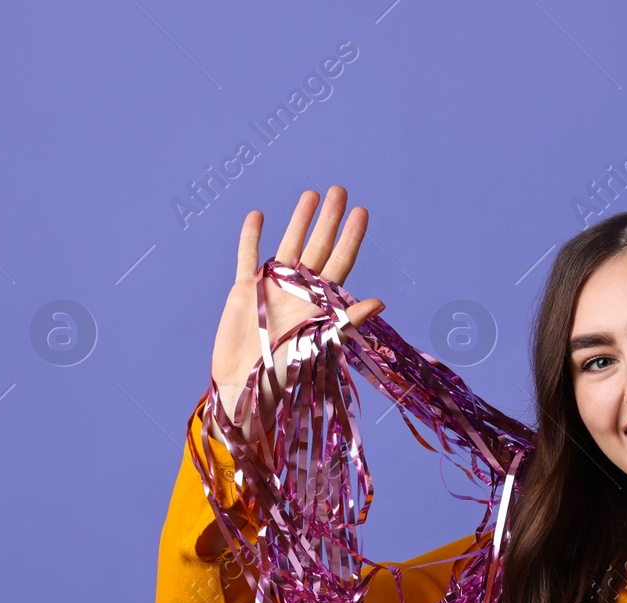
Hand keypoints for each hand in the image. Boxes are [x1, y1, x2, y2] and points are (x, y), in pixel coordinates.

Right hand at [210, 186, 386, 428]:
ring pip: (288, 245)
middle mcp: (300, 290)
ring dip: (298, 221)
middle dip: (329, 219)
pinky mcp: (246, 290)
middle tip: (340, 191)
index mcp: (322, 302)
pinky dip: (251, 237)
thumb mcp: (321, 345)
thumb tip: (380, 302)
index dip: (351, 237)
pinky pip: (248, 257)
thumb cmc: (289, 374)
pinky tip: (258, 216)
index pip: (341, 261)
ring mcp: (273, 287)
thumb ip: (347, 321)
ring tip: (311, 195)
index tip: (361, 212)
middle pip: (318, 246)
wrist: (248, 387)